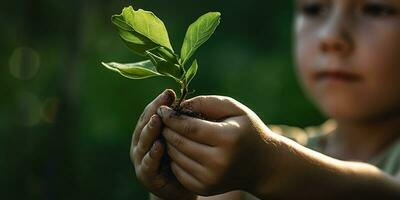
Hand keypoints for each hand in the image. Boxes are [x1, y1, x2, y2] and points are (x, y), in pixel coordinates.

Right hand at [130, 89, 195, 199]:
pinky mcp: (146, 175)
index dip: (160, 102)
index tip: (170, 92)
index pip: (152, 112)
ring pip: (144, 142)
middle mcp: (142, 142)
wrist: (180, 186)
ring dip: (150, 130)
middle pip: (145, 123)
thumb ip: (182, 121)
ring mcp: (141, 158)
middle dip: (154, 111)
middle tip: (164, 101)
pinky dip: (152, 155)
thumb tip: (191, 99)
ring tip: (158, 120)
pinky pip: (148, 163)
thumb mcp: (182, 136)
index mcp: (149, 130)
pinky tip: (159, 146)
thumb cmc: (183, 156)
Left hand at [157, 96, 276, 195]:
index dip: (172, 118)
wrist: (262, 165)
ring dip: (168, 143)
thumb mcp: (234, 109)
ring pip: (176, 157)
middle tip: (163, 120)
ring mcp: (211, 178)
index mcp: (228, 138)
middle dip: (167, 129)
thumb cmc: (246, 130)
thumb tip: (178, 105)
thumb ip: (207, 102)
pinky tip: (179, 148)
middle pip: (179, 142)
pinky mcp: (205, 188)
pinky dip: (174, 158)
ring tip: (171, 132)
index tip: (162, 109)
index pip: (189, 127)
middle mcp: (219, 162)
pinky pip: (178, 170)